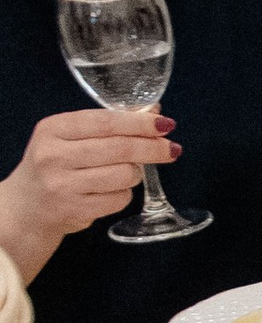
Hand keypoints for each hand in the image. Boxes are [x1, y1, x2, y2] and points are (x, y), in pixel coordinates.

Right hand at [0, 110, 170, 256]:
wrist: (27, 206)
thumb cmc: (55, 165)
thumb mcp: (68, 137)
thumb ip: (107, 125)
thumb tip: (154, 113)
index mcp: (53, 129)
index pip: (106, 122)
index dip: (140, 123)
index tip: (165, 124)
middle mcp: (53, 156)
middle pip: (119, 149)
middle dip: (152, 148)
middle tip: (172, 149)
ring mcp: (62, 185)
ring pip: (123, 175)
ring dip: (135, 174)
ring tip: (127, 173)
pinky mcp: (73, 210)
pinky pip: (118, 199)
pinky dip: (124, 194)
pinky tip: (112, 191)